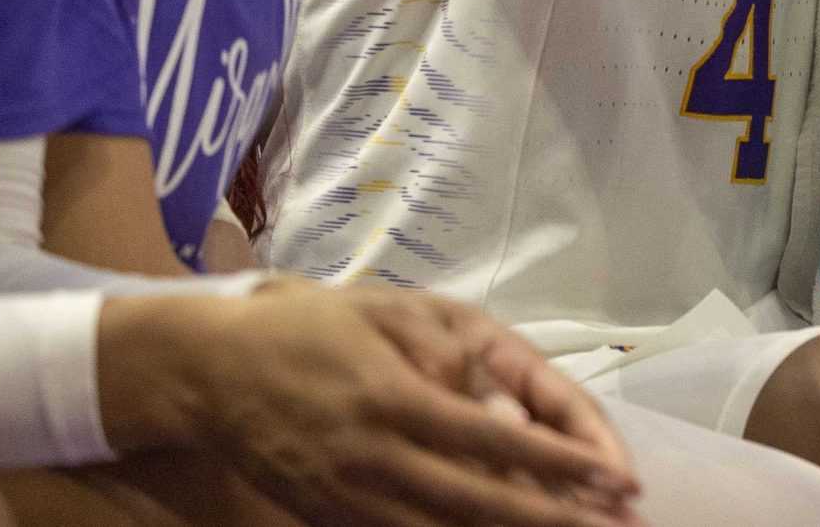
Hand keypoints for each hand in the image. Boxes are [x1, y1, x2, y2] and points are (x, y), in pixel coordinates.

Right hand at [105, 282, 642, 526]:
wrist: (207, 372)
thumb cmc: (302, 329)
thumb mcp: (376, 314)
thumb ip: (438, 353)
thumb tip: (494, 398)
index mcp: (393, 398)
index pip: (491, 440)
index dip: (556, 462)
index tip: (611, 474)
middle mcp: (374, 457)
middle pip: (476, 502)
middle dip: (550, 519)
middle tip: (613, 526)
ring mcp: (348, 497)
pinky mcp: (327, 518)